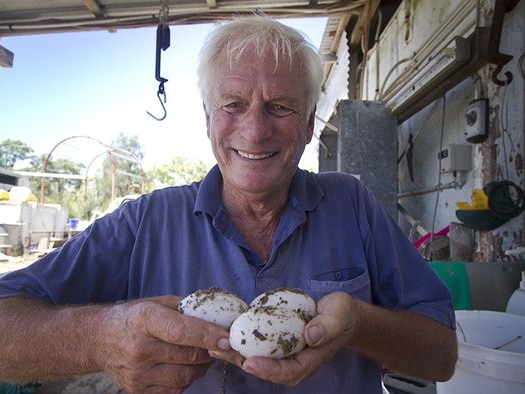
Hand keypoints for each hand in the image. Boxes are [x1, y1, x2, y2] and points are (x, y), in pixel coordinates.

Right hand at [94, 295, 230, 392]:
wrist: (98, 339)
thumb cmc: (134, 317)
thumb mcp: (157, 302)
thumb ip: (186, 308)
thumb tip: (219, 315)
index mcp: (144, 319)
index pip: (181, 331)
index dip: (207, 336)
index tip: (227, 339)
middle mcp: (139, 348)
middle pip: (187, 356)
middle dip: (211, 351)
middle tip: (220, 345)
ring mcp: (136, 373)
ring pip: (185, 376)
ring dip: (201, 367)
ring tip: (203, 355)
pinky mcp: (137, 390)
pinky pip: (174, 390)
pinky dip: (186, 379)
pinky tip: (185, 366)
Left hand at [210, 292, 355, 385]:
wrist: (340, 314)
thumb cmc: (341, 314)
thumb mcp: (339, 315)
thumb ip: (327, 326)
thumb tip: (310, 336)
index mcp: (311, 359)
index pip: (289, 372)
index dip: (269, 370)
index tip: (250, 363)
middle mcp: (296, 360)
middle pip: (269, 370)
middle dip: (245, 365)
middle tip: (223, 354)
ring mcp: (286, 353)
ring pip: (260, 360)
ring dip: (237, 356)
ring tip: (216, 347)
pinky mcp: (278, 342)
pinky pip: (259, 347)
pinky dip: (243, 344)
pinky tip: (226, 336)